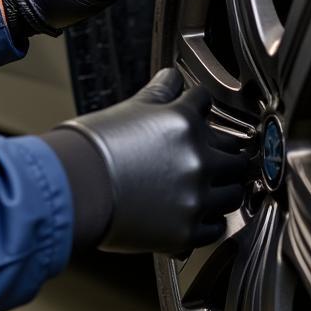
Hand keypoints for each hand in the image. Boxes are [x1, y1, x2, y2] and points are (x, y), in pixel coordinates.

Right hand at [58, 68, 247, 253]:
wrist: (76, 187)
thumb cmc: (95, 147)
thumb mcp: (130, 109)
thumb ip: (159, 93)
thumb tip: (171, 78)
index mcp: (184, 123)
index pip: (206, 103)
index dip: (198, 105)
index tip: (197, 111)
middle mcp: (198, 159)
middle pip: (234, 153)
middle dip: (224, 151)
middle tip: (214, 152)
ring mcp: (196, 197)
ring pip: (234, 192)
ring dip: (225, 187)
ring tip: (211, 184)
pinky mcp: (188, 232)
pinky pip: (217, 226)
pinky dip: (210, 219)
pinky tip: (197, 210)